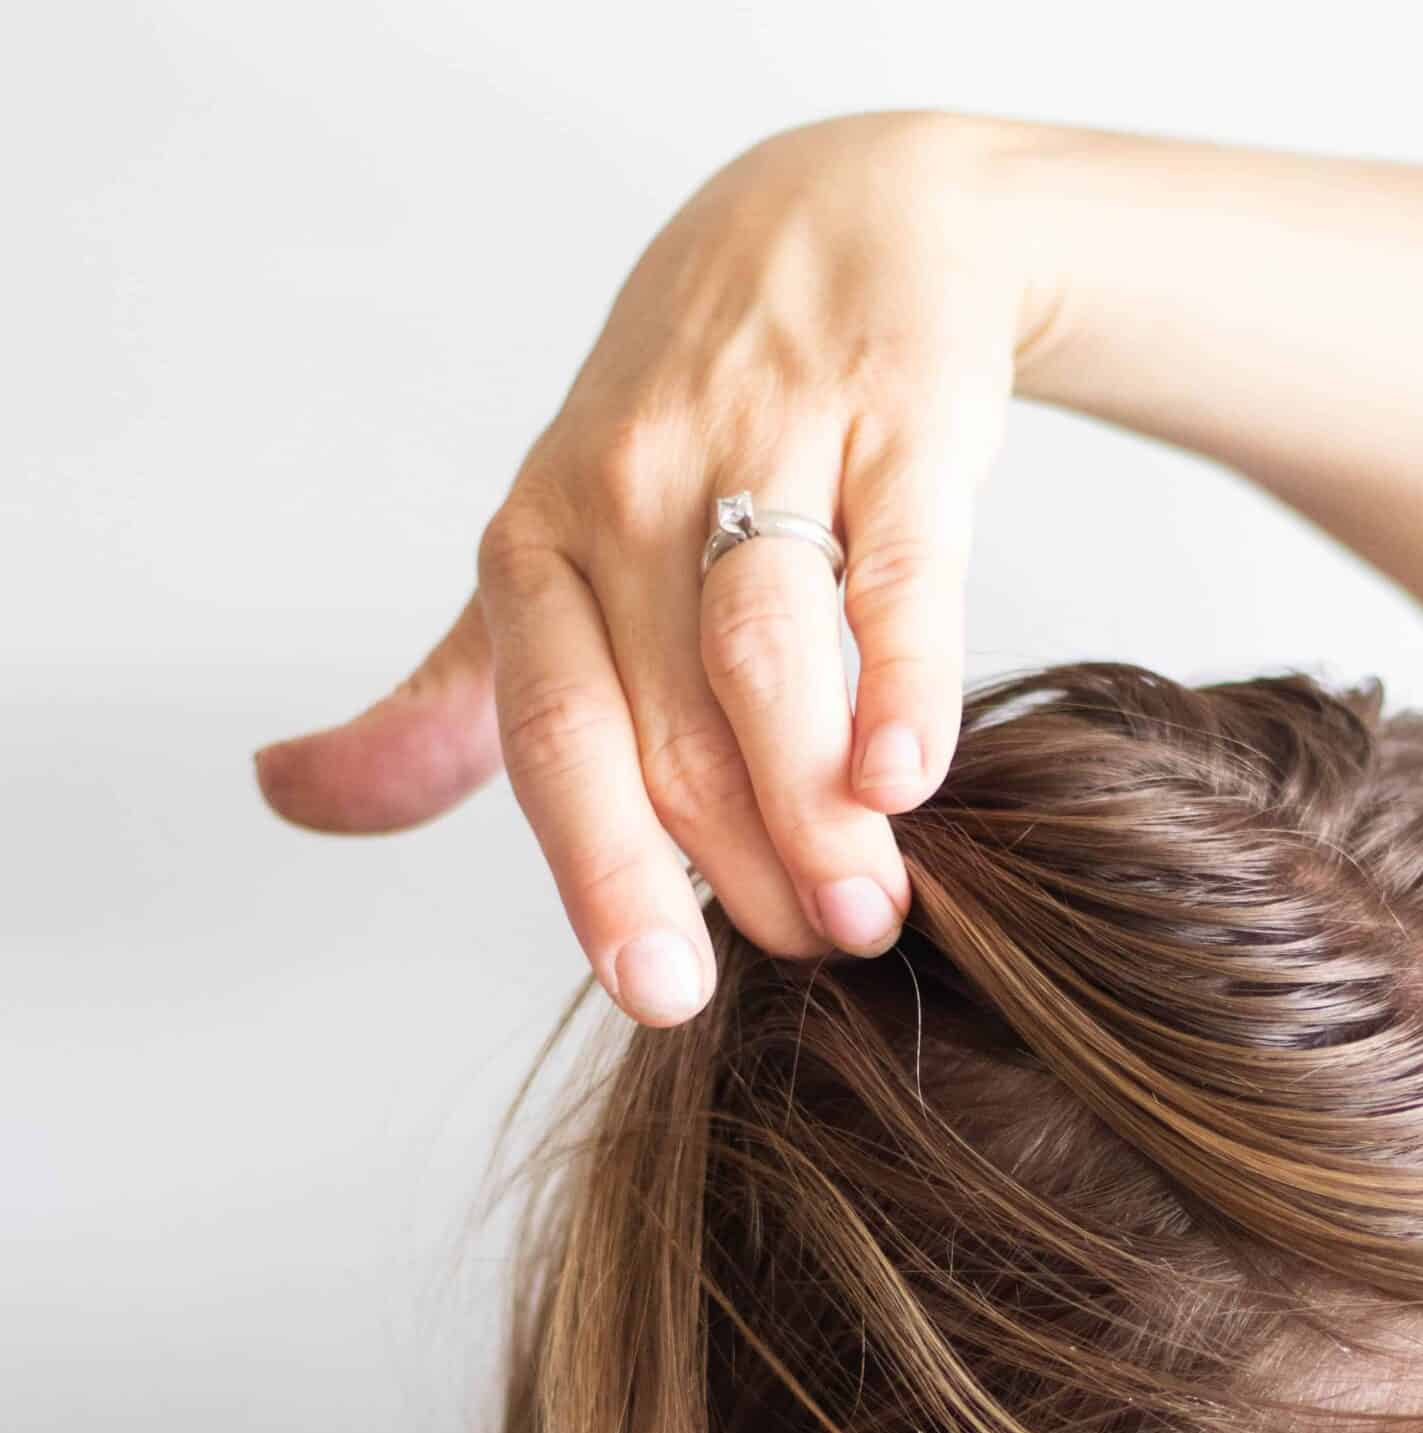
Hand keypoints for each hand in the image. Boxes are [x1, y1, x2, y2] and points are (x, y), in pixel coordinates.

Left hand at [250, 109, 1056, 1023]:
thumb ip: (446, 702)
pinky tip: (909, 777)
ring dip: (814, 806)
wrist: (831, 224)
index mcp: (537, 546)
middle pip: (669, 722)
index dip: (600, 869)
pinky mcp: (893, 423)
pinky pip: (892, 572)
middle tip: (809, 956)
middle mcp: (630, 494)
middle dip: (737, 866)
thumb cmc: (682, 434)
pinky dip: (901, 679)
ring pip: (764, 658)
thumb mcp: (546, 555)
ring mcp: (762, 450)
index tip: (659, 992)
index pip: (552, 731)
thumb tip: (287, 797)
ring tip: (867, 914)